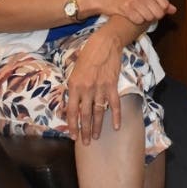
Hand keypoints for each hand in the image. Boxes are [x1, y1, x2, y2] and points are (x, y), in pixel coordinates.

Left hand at [64, 30, 122, 144]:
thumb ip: (73, 88)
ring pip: (98, 112)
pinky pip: (114, 104)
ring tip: (96, 137)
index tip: (73, 136)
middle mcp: (86, 90)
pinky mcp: (112, 86)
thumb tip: (70, 103)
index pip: (71, 111)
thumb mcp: (74, 71)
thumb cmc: (87, 55)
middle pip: (85, 115)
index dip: (72, 125)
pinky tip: (116, 126)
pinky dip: (116, 116)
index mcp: (74, 86)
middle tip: (86, 143)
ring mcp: (100, 88)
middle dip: (85, 131)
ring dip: (97, 126)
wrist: (104, 44)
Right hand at [94, 0, 175, 26]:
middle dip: (153, 17)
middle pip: (158, 13)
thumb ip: (159, 1)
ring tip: (137, 13)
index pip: (164, 5)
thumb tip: (174, 10)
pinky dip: (135, 21)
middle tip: (144, 13)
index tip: (152, 10)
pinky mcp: (125, 7)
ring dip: (144, 19)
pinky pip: (138, 20)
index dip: (160, 11)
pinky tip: (130, 16)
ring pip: (149, 18)